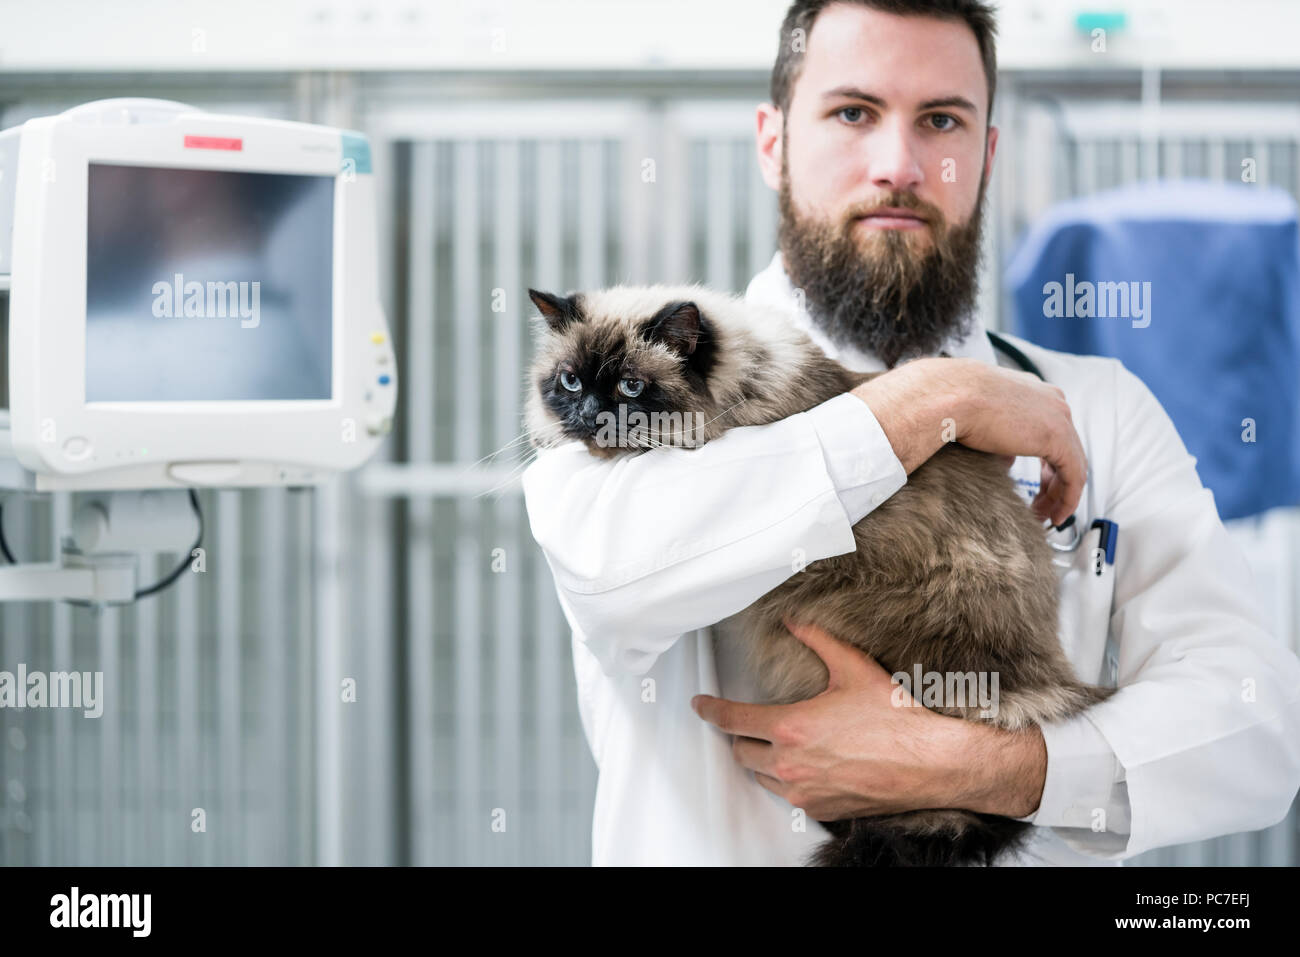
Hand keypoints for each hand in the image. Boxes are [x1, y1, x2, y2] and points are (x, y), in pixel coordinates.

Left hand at [691, 618, 1047, 820]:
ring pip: (762, 778)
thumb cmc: (894, 718)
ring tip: (781, 744)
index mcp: (791, 727)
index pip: (731, 720)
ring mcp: (804, 790)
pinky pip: (788, 795)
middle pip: (742, 752)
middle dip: (742, 736)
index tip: (701, 705)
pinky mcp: (821, 809)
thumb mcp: (852, 668)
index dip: (710, 710)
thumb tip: (793, 621)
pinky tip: (807, 765)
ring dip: (763, 761)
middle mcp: (790, 763)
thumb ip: (818, 640)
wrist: (928, 762)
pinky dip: (788, 780)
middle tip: (751, 724)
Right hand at [851, 356, 1086, 525]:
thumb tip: (1008, 464)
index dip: (1047, 464)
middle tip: (1044, 505)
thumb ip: (1000, 442)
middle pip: (1066, 448)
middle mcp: (1051, 400)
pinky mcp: (1058, 436)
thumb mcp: (979, 422)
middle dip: (1056, 481)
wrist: (948, 396)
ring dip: (1062, 493)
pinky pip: (1075, 474)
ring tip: (1049, 516)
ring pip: (1073, 463)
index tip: (1039, 486)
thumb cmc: (951, 404)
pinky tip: (1057, 515)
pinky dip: (1069, 497)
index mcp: (1032, 392)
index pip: (1050, 432)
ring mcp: (1058, 416)